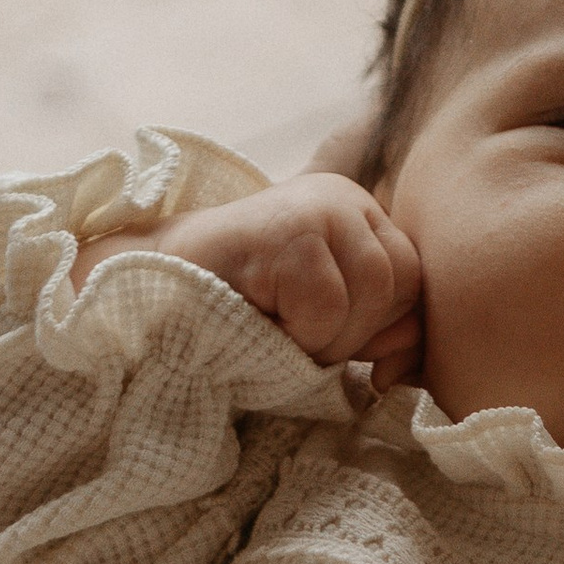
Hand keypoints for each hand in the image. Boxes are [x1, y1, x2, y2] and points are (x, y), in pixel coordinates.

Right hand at [81, 173, 421, 383]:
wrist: (150, 291)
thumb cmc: (237, 313)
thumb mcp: (322, 323)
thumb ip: (375, 333)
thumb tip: (407, 367)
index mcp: (355, 210)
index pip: (413, 274)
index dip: (387, 325)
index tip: (339, 348)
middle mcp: (340, 196)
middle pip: (399, 282)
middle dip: (354, 332)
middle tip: (297, 337)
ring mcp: (314, 207)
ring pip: (370, 294)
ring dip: (324, 337)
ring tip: (277, 328)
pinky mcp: (285, 229)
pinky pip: (326, 305)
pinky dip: (298, 334)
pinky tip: (259, 318)